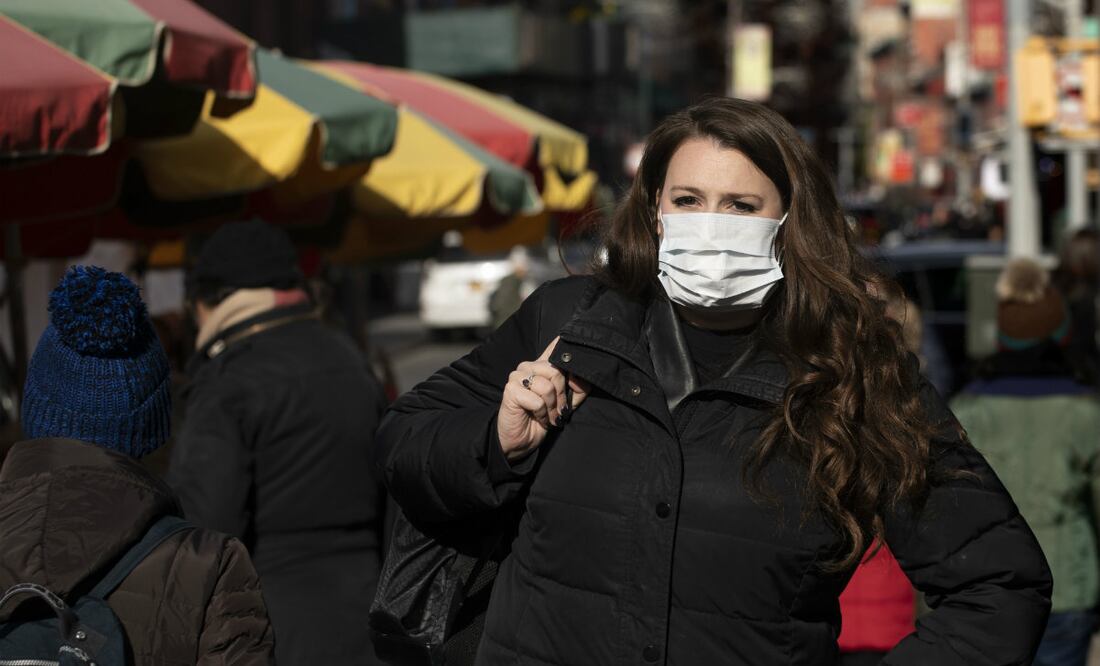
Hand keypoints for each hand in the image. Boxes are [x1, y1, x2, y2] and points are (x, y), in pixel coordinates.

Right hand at [498, 337, 588, 461]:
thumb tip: (581, 376)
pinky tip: (538, 418)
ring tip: (548, 416)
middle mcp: (528, 366)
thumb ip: (577, 389)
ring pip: (547, 386)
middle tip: (558, 410)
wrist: (522, 441)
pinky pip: (537, 401)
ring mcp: (517, 377)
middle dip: (561, 396)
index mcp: (542, 366)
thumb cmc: (543, 420)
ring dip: (552, 407)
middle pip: (556, 371)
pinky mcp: (510, 390)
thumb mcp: (566, 404)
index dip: (567, 346)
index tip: (578, 345)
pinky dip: (542, 414)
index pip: (555, 346)